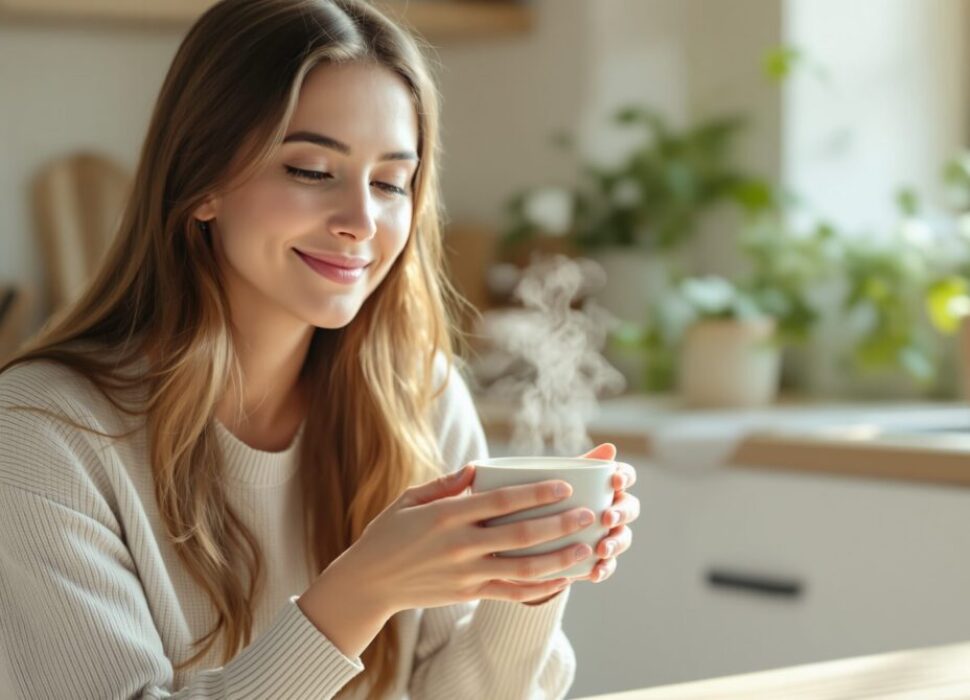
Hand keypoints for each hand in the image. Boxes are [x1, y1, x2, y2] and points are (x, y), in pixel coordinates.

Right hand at [334, 463, 595, 614]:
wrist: (369, 582)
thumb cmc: (390, 532)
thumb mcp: (410, 499)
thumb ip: (445, 484)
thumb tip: (477, 468)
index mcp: (447, 515)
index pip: (500, 501)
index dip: (535, 494)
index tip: (565, 485)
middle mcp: (460, 545)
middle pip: (519, 535)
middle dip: (558, 525)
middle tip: (589, 515)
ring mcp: (466, 573)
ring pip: (521, 569)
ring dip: (558, 560)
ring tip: (586, 549)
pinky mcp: (468, 594)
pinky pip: (510, 593)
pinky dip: (539, 588)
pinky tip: (563, 579)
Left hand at [521, 443, 637, 603]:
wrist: (528, 532)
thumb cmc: (548, 496)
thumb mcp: (557, 478)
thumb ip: (580, 464)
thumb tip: (610, 447)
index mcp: (607, 485)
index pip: (626, 476)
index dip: (625, 477)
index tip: (614, 481)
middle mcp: (613, 508)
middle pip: (630, 507)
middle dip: (622, 513)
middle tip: (607, 517)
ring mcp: (608, 534)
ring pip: (623, 537)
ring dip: (616, 543)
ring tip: (602, 549)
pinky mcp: (597, 558)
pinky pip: (608, 565)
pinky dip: (603, 569)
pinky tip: (594, 573)